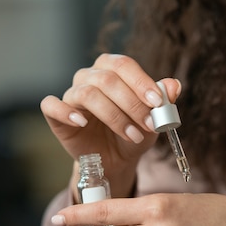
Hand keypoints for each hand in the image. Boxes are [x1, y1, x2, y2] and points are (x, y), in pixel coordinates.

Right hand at [40, 54, 180, 180]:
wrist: (114, 160)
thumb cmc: (132, 133)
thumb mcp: (153, 120)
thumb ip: (163, 101)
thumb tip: (174, 85)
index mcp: (111, 69)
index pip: (124, 65)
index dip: (141, 82)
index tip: (158, 102)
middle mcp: (88, 77)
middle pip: (107, 80)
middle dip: (132, 104)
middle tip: (150, 125)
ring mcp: (70, 94)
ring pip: (87, 94)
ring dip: (114, 116)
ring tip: (132, 134)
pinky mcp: (55, 115)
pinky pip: (51, 105)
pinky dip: (66, 112)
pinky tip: (82, 124)